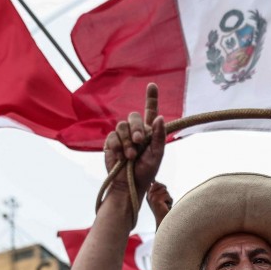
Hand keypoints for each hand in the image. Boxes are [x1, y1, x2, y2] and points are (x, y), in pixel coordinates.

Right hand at [103, 83, 165, 199]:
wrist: (128, 184)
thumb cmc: (145, 172)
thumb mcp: (157, 155)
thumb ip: (159, 136)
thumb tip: (160, 117)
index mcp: (149, 132)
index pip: (150, 111)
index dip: (151, 98)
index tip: (152, 85)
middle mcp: (135, 132)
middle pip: (133, 117)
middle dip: (137, 128)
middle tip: (139, 142)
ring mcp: (122, 136)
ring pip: (122, 126)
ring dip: (127, 142)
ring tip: (131, 156)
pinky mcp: (111, 143)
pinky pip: (112, 136)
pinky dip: (117, 146)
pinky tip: (121, 157)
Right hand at [147, 181, 172, 226]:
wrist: (163, 221)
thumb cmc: (162, 210)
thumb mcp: (157, 198)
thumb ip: (156, 189)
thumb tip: (153, 181)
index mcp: (148, 195)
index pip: (153, 183)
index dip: (159, 185)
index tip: (158, 189)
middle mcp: (149, 196)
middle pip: (160, 185)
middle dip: (165, 191)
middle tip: (164, 201)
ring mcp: (152, 198)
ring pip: (165, 191)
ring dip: (168, 198)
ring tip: (165, 205)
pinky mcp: (157, 201)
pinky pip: (168, 196)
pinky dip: (170, 201)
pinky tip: (166, 207)